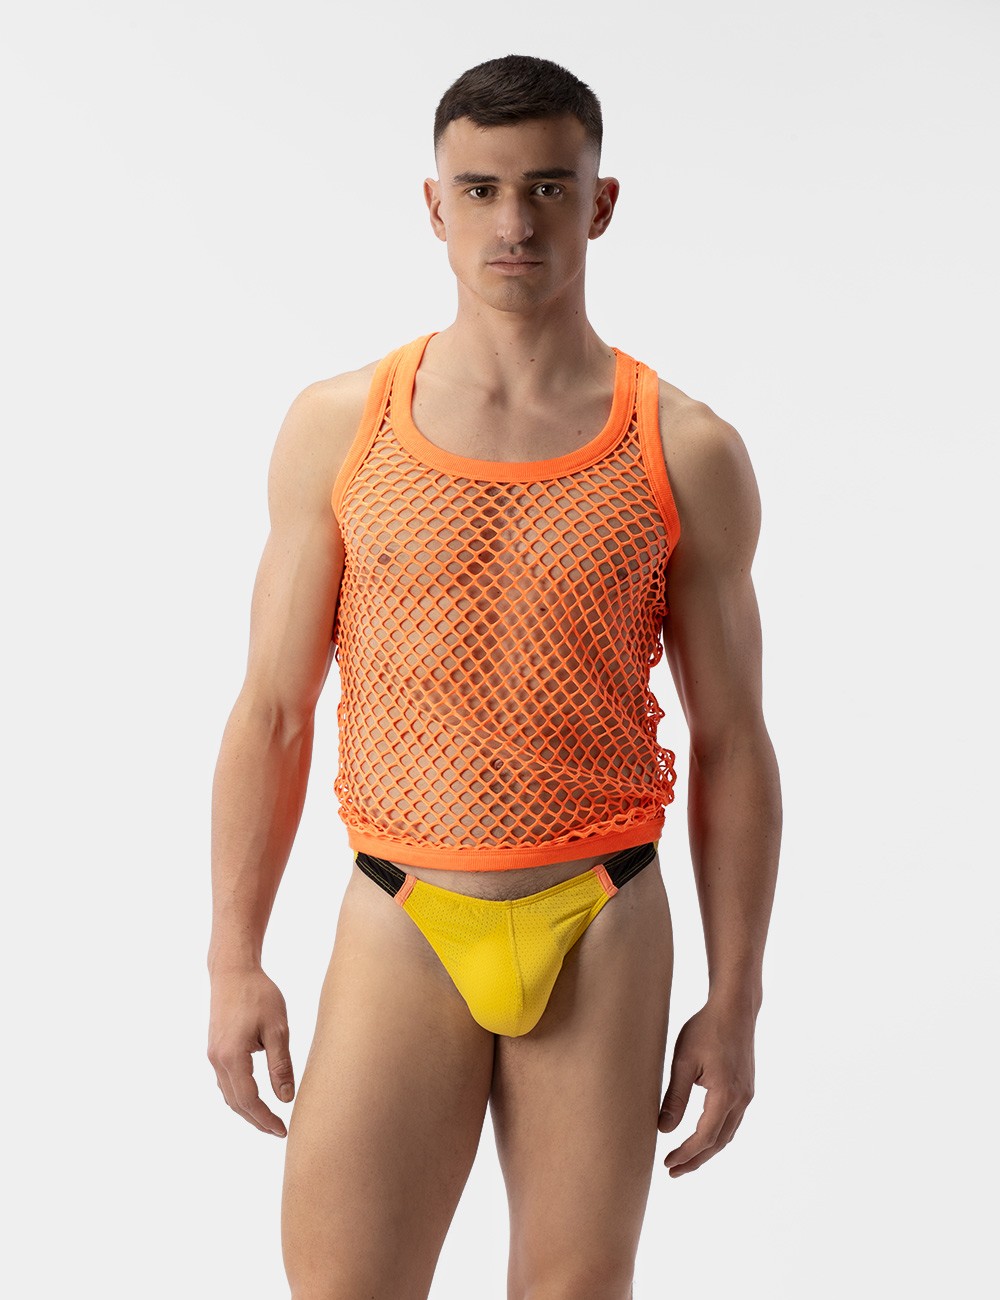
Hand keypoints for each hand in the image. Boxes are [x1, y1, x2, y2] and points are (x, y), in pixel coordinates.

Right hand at [207, 965, 295, 1136]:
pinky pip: (226, 1082)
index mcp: (232, 1057)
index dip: (266, 1119)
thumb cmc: (258, 995)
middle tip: (279, 1131)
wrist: (233, 971)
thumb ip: (280, 1065)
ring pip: (229, 1094)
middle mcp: (217, 1060)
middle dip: (256, 1120)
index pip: (249, 1100)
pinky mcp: (215, 1048)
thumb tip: (286, 1098)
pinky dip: (239, 1095)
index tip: (283, 1130)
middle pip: (236, 1103)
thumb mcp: (277, 1029)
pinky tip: (254, 1097)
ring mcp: (213, 1055)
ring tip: (269, 1119)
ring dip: (247, 1110)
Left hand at [657, 1000, 755, 1175]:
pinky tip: (703, 1135)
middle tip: (673, 1171)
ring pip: (727, 1134)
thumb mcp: (683, 1061)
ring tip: (685, 1159)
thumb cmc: (706, 1029)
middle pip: (718, 1142)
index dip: (686, 1154)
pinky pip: (732, 1121)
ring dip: (707, 1149)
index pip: (705, 1137)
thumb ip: (675, 1098)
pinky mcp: (746, 1088)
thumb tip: (664, 1129)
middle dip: (696, 1159)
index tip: (668, 1163)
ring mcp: (747, 1095)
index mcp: (725, 1095)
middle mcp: (741, 1099)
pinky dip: (717, 1134)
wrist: (734, 1008)